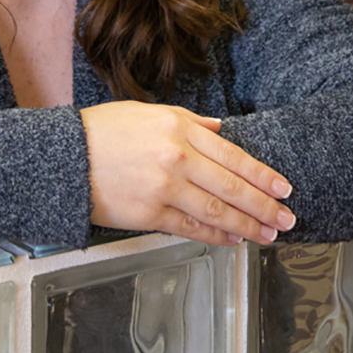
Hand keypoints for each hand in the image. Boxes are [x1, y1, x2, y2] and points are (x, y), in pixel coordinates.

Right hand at [79, 101, 294, 246]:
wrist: (66, 157)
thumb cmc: (105, 130)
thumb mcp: (150, 112)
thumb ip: (190, 121)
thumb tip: (220, 129)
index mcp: (179, 128)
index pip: (233, 155)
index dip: (262, 175)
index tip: (283, 187)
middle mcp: (177, 158)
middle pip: (232, 187)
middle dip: (265, 205)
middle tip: (287, 218)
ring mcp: (165, 189)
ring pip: (217, 213)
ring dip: (248, 226)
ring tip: (268, 234)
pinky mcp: (150, 215)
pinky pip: (191, 229)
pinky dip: (216, 236)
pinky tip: (233, 240)